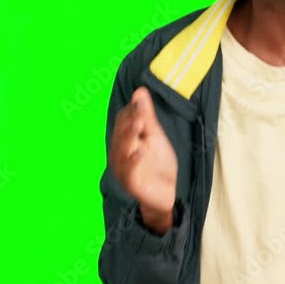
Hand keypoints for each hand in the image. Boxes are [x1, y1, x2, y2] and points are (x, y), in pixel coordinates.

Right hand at [110, 86, 178, 233]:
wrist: (165, 193)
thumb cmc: (158, 163)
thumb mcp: (155, 136)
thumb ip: (147, 115)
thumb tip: (139, 91)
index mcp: (123, 140)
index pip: (122, 121)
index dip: (131, 110)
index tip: (140, 99)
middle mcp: (119, 154)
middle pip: (121, 134)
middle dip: (129, 122)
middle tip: (139, 109)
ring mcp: (123, 169)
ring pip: (123, 151)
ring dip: (130, 137)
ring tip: (138, 124)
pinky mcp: (131, 183)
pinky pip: (130, 171)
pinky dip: (134, 161)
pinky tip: (141, 151)